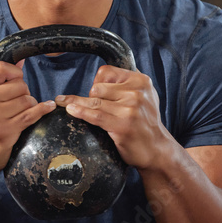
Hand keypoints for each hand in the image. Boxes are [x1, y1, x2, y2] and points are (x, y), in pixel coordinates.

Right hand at [0, 60, 56, 173]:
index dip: (14, 73)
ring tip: (20, 112)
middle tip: (16, 103)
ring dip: (30, 105)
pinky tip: (46, 108)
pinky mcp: (5, 131)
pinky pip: (32, 115)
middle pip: (19, 85)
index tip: (15, 82)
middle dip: (24, 92)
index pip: (2, 68)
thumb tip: (21, 59)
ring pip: (27, 100)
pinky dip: (43, 110)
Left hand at [55, 65, 172, 169]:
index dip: (97, 82)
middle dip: (91, 97)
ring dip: (77, 103)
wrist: (157, 150)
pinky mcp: (123, 124)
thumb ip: (126, 85)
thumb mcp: (144, 97)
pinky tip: (70, 109)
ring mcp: (131, 108)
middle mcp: (137, 92)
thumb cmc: (145, 124)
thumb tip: (97, 80)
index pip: (106, 73)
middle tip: (96, 109)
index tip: (96, 93)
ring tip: (63, 103)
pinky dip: (80, 111)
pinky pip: (95, 115)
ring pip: (93, 101)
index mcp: (141, 81)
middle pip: (97, 87)